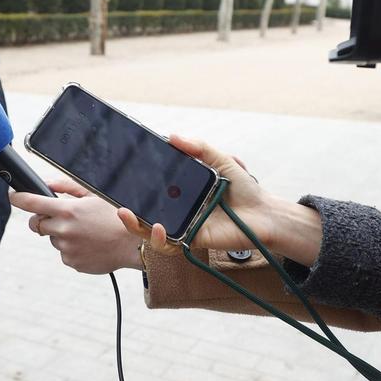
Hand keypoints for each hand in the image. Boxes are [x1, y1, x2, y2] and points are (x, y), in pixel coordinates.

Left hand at [10, 177, 142, 273]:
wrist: (134, 245)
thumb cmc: (115, 216)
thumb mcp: (93, 195)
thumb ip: (66, 187)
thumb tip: (46, 183)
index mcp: (67, 210)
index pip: (31, 203)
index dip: (17, 198)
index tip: (12, 195)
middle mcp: (64, 230)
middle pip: (36, 225)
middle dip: (42, 220)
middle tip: (59, 217)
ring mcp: (67, 249)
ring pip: (53, 239)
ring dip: (62, 234)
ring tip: (85, 232)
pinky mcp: (72, 263)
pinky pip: (64, 253)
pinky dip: (72, 248)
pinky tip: (88, 244)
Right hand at [115, 135, 281, 257]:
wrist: (265, 214)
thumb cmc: (243, 188)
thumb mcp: (220, 160)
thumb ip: (198, 147)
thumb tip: (172, 136)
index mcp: (180, 189)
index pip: (150, 187)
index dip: (133, 183)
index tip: (120, 173)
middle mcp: (177, 208)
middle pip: (143, 210)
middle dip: (124, 208)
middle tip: (115, 200)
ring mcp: (183, 225)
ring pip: (148, 230)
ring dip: (133, 224)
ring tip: (127, 213)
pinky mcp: (191, 240)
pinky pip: (168, 244)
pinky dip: (158, 238)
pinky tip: (158, 228)